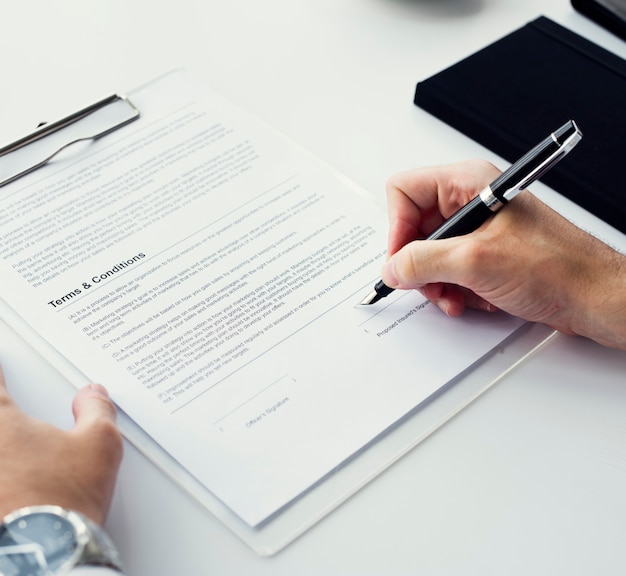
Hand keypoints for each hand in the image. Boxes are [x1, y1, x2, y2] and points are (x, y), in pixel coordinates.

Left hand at [0, 368, 122, 525]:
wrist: (43, 555)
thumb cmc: (63, 500)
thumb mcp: (99, 445)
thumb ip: (96, 410)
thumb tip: (93, 395)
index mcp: (1, 422)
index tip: (1, 365)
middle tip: (6, 414)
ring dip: (3, 446)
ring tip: (14, 449)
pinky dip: (1, 475)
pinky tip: (8, 480)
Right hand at [381, 160, 625, 349]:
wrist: (593, 296)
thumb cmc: (556, 266)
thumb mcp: (475, 262)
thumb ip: (421, 262)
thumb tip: (391, 267)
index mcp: (467, 184)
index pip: (405, 191)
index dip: (397, 227)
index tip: (401, 259)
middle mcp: (471, 202)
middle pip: (414, 227)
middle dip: (419, 263)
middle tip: (429, 283)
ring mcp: (478, 229)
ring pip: (430, 253)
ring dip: (436, 281)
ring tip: (454, 296)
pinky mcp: (485, 253)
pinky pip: (449, 268)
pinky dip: (454, 288)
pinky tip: (471, 299)